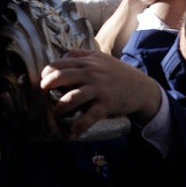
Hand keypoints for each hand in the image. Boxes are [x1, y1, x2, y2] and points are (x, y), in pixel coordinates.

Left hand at [39, 49, 162, 133]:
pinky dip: (80, 125)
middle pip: (61, 77)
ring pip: (72, 98)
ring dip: (60, 108)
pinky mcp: (106, 104)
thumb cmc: (117, 73)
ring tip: (56, 113)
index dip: (47, 72)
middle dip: (47, 86)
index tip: (43, 80)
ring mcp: (98, 89)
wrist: (142, 88)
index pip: (59, 64)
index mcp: (87, 61)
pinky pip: (89, 116)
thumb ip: (81, 55)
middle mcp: (91, 73)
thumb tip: (62, 56)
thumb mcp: (100, 58)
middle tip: (43, 93)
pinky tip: (73, 131)